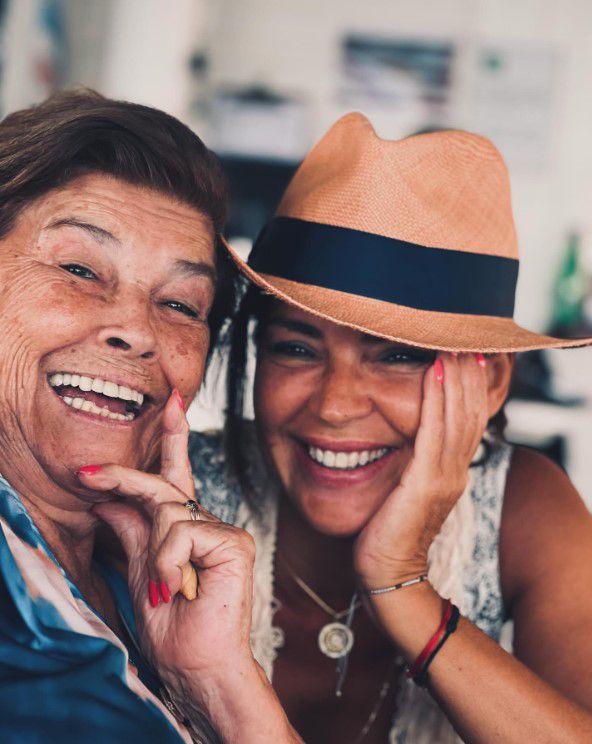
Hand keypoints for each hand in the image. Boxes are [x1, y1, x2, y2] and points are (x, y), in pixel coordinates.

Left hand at [79, 390, 255, 687]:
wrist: (194, 663)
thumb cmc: (171, 626)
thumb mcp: (139, 571)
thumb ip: (131, 533)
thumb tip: (108, 503)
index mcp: (187, 529)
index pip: (177, 475)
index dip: (174, 437)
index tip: (172, 401)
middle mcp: (208, 524)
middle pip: (164, 485)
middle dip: (124, 478)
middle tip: (86, 475)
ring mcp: (224, 531)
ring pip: (169, 512)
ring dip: (152, 552)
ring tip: (159, 587)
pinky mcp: (234, 542)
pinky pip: (184, 531)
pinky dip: (168, 560)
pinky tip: (174, 586)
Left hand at [354, 353, 488, 589]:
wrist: (387, 571)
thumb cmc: (388, 529)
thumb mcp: (407, 487)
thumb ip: (414, 461)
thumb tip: (406, 435)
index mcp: (452, 471)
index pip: (468, 420)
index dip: (470, 386)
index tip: (467, 355)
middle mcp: (455, 471)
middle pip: (470, 412)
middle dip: (468, 374)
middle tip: (465, 339)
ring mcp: (444, 477)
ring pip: (458, 417)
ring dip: (456, 377)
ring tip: (452, 345)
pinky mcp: (425, 483)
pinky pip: (434, 432)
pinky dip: (436, 400)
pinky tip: (433, 374)